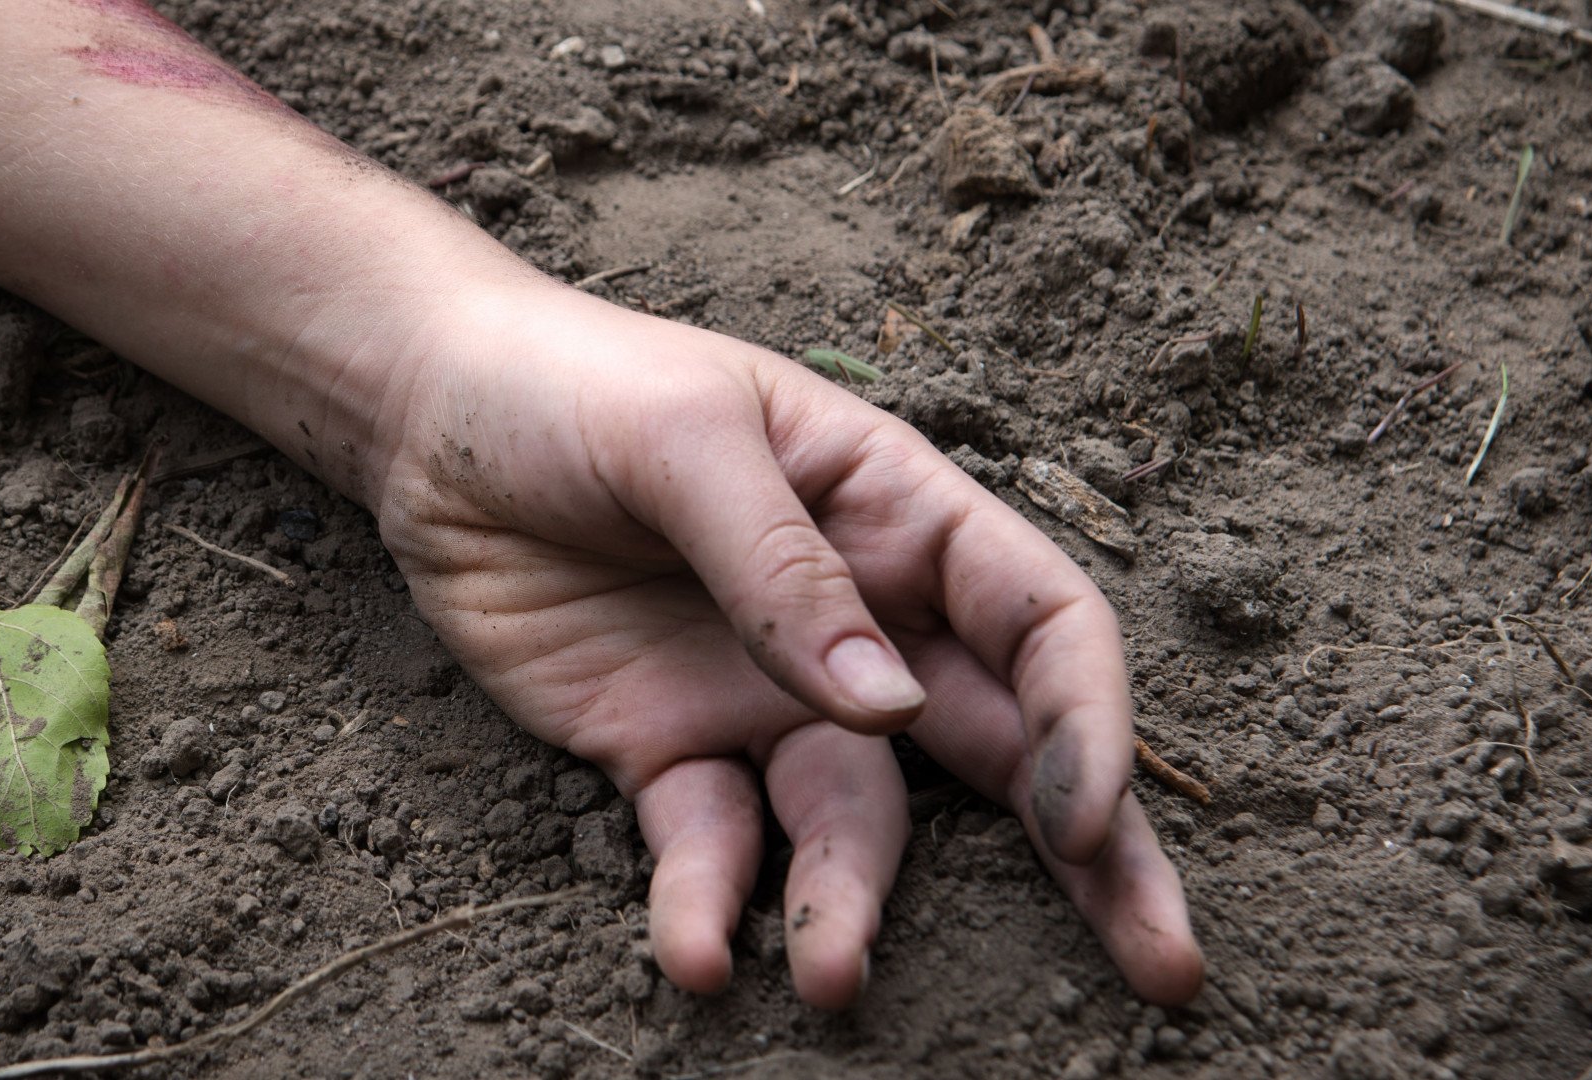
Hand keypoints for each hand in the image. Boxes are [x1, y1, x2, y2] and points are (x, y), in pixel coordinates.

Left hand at [354, 281, 1203, 1007]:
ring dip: (852, 905)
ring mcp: (765, 695)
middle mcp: (856, 621)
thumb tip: (886, 707)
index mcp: (895, 515)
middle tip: (1164, 966)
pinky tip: (696, 954)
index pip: (1040, 624)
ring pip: (854, 823)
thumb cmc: (572, 387)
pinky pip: (712, 845)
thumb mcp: (683, 441)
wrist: (428, 417)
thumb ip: (783, 568)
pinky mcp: (666, 751)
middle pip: (1001, 750)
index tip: (1083, 817)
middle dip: (1089, 858)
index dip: (1086, 720)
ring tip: (828, 980)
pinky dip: (710, 905)